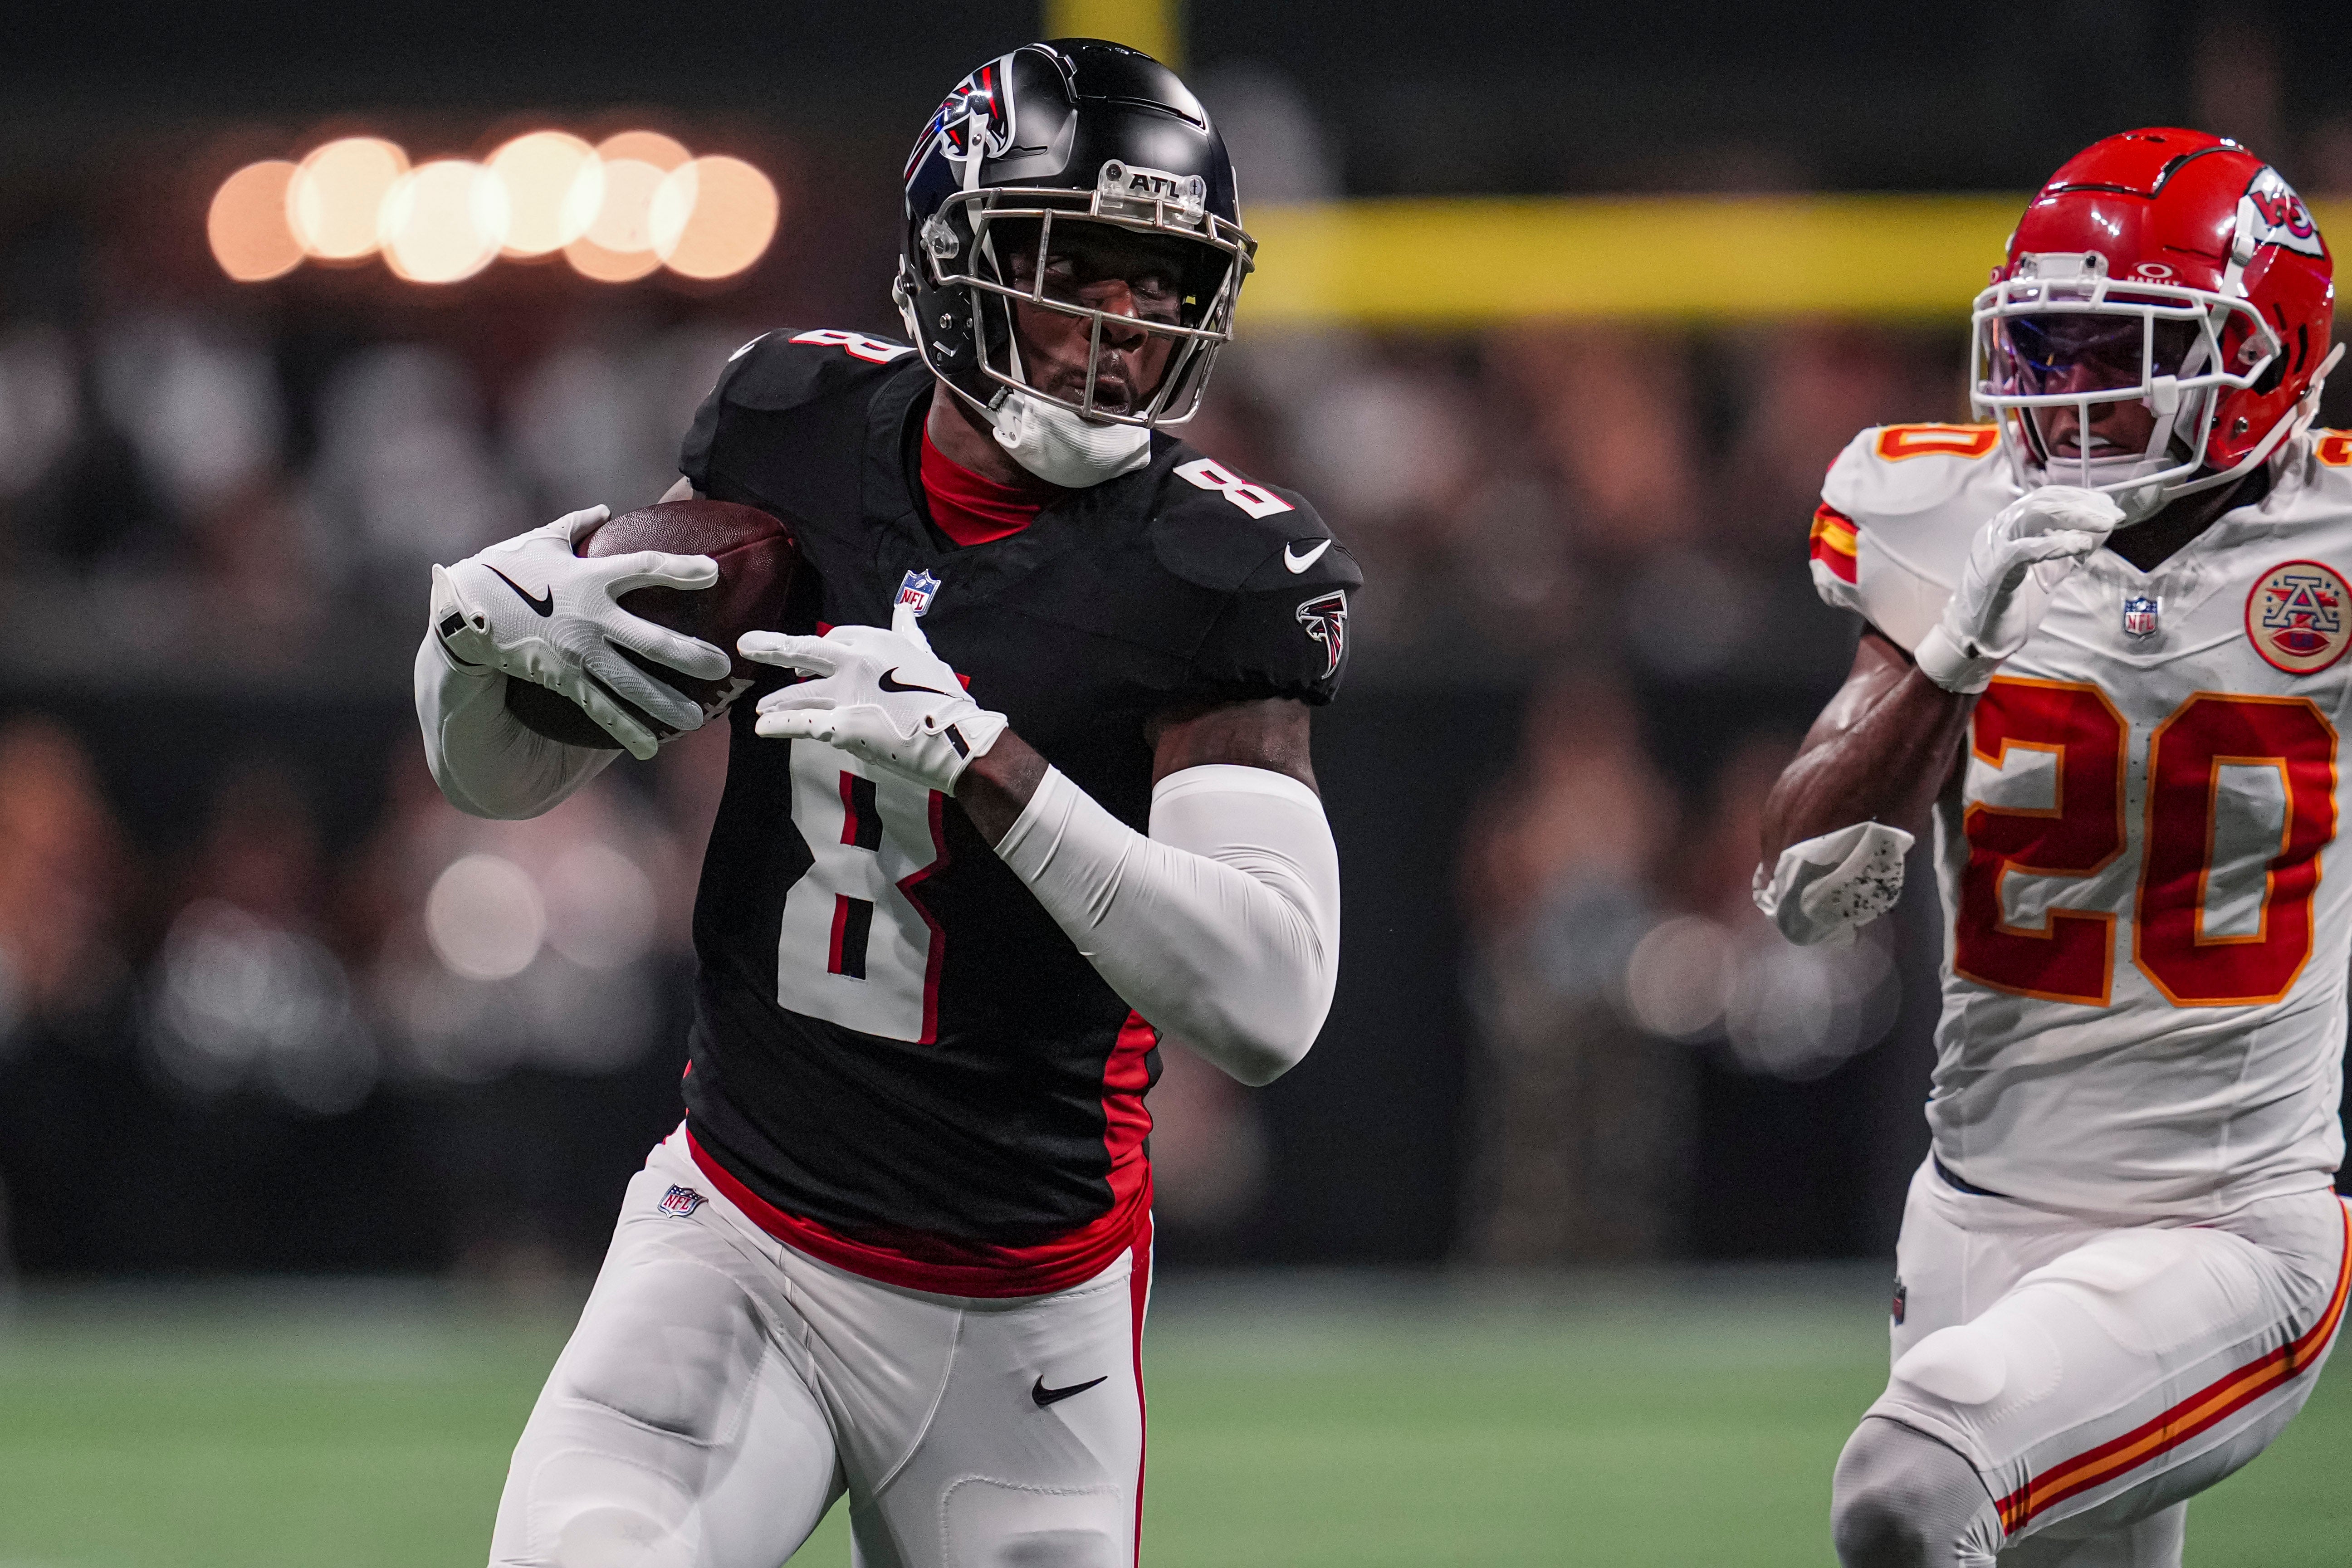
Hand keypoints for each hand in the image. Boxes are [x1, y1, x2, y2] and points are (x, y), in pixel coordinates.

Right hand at [431, 506, 730, 758]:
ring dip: (665, 703)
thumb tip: (603, 508)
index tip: (714, 573)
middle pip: (650, 638)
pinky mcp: (561, 680)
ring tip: (697, 718)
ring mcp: (576, 653)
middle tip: (723, 666)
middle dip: (689, 654)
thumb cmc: (502, 571)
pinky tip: (651, 747)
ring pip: (630, 683)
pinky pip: (600, 709)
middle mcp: (590, 617)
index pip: (645, 567)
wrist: (460, 612)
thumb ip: (576, 525)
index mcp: (589, 576)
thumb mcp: (540, 541)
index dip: (681, 569)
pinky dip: (626, 729)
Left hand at [740, 605, 1009, 794]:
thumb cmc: (945, 697)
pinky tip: (762, 727)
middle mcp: (854, 661)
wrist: (957, 738)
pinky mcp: (841, 726)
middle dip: (772, 646)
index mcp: (875, 640)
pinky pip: (802, 724)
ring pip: (799, 692)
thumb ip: (908, 632)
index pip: (836, 638)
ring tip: (761, 707)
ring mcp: (845, 694)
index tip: (807, 658)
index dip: (821, 649)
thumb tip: (904, 609)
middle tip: (747, 644)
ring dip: (778, 699)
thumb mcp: (926, 654)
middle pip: (804, 650)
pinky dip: (779, 725)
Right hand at [1914, 486, 2122, 692]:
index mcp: (2008, 528)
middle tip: (2111, 514)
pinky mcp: (1993, 570)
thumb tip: (2100, 529)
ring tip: (2101, 524)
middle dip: (2082, 504)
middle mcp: (1997, 530)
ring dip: (2073, 516)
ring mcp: (1992, 547)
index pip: (2046, 498)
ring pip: (2032, 515)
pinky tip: (2080, 544)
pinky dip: (2055, 544)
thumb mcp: (2048, 570)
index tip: (2109, 507)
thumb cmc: (2011, 605)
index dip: (2081, 498)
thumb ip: (2068, 549)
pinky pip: (2024, 549)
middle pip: (2042, 501)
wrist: (1979, 638)